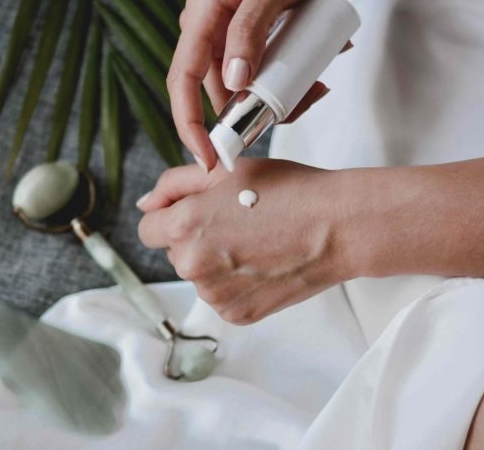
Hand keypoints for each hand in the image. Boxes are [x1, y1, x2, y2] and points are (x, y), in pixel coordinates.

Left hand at [137, 158, 349, 323]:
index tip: (198, 211)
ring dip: (216, 260)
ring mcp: (214, 295)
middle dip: (196, 236)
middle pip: (174, 252)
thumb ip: (174, 184)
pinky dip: (236, 282)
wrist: (337, 226)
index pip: (149, 228)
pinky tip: (263, 262)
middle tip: (238, 221)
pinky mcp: (236, 314)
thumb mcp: (225, 171)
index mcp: (183, 227)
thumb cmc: (287, 191)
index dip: (170, 215)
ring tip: (256, 241)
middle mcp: (192, 266)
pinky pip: (222, 295)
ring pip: (199, 275)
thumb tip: (146, 204)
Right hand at [168, 0, 336, 169]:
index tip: (206, 156)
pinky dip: (283, 85)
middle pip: (213, 92)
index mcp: (202, 15)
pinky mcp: (247, 42)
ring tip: (313, 89)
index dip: (188, 124)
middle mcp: (207, 30)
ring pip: (240, 88)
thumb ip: (250, 30)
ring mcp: (226, 37)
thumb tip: (234, 83)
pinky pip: (258, 76)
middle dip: (245, 115)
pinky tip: (312, 79)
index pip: (182, 80)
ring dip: (273, 100)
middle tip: (282, 120)